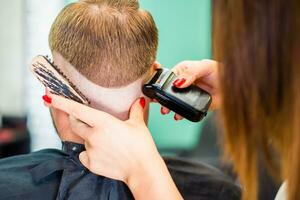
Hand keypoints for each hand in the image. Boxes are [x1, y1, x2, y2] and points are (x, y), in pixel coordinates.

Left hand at [44, 94, 181, 198]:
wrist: (142, 170)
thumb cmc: (141, 146)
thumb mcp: (138, 125)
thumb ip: (135, 110)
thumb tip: (139, 101)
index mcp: (104, 122)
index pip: (77, 110)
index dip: (61, 102)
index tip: (49, 97)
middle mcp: (93, 136)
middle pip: (75, 124)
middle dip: (78, 120)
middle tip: (90, 121)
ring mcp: (90, 151)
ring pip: (83, 140)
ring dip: (89, 138)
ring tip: (107, 143)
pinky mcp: (90, 164)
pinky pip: (84, 154)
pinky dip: (90, 152)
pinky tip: (103, 153)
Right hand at [160, 59, 220, 120]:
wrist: (232, 85)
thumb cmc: (219, 72)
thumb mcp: (205, 67)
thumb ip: (191, 72)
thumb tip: (178, 82)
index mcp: (183, 70)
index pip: (169, 76)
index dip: (162, 83)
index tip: (159, 89)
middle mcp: (184, 83)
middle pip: (169, 90)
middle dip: (162, 97)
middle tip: (160, 103)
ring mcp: (187, 94)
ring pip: (174, 101)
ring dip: (169, 106)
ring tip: (166, 111)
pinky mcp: (193, 104)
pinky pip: (184, 110)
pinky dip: (180, 113)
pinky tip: (178, 115)